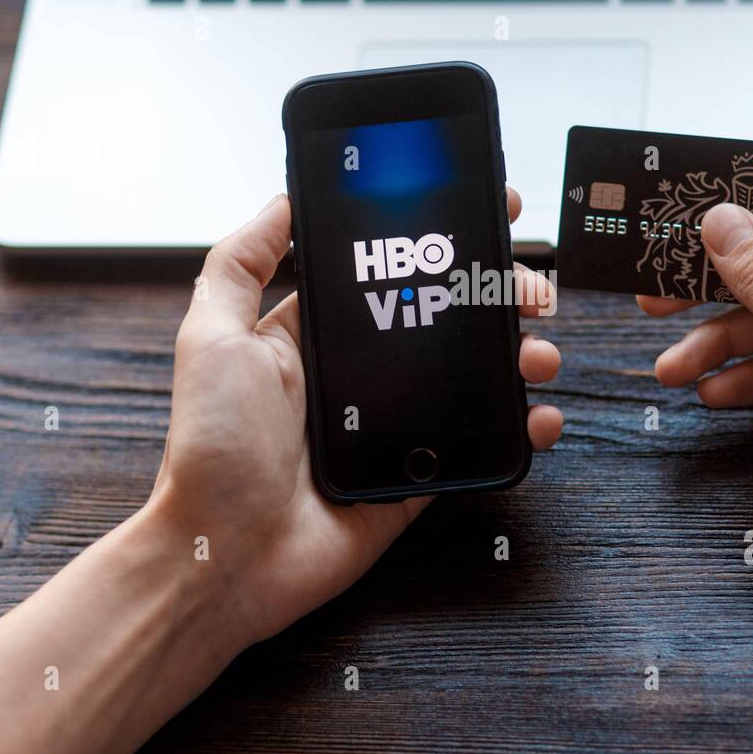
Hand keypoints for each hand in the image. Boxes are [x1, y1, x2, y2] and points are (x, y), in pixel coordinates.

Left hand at [150, 189, 561, 648]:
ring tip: (538, 348)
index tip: (484, 211)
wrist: (227, 554)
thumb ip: (240, 264)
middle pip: (445, 319)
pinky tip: (540, 413)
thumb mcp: (212, 337)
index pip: (389, 274)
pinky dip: (520, 427)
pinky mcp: (417, 475)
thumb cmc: (211, 447)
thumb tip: (282, 199)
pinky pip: (479, 443)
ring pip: (474, 377)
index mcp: (316, 335)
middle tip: (529, 287)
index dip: (438, 244)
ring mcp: (394, 425)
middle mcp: (360, 375)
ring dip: (518, 353)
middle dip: (495, 294)